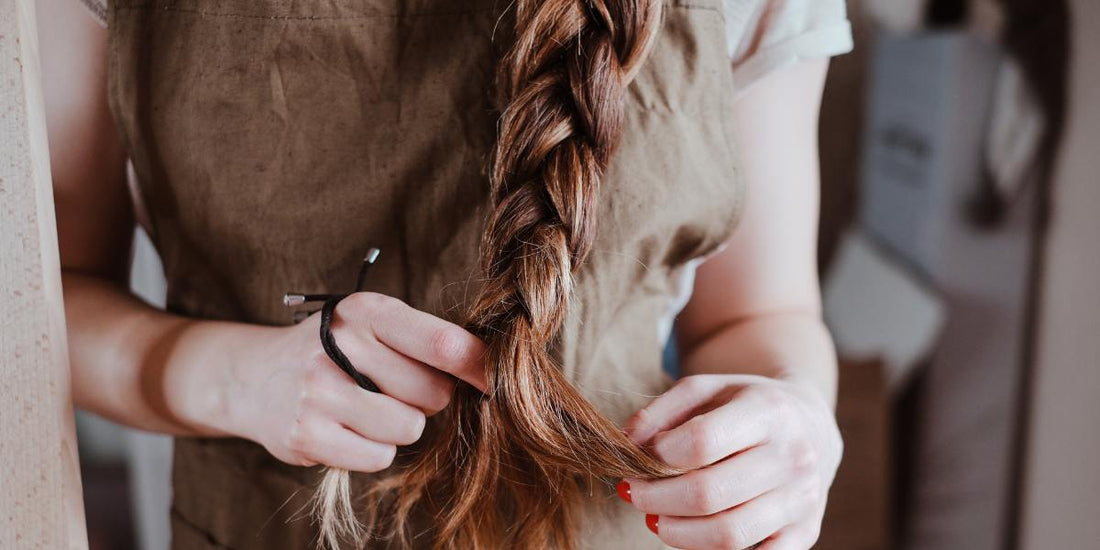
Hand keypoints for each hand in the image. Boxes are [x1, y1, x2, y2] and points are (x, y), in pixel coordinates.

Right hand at [224, 292, 486, 472]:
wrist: (254, 376)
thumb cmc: (336, 350)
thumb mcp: (374, 326)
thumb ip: (429, 342)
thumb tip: (497, 373)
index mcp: (367, 311)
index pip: (442, 342)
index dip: (480, 366)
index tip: (501, 379)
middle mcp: (342, 346)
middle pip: (432, 392)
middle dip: (425, 397)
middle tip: (390, 387)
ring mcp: (320, 391)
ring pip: (408, 428)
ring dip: (399, 425)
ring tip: (366, 406)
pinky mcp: (306, 434)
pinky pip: (379, 457)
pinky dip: (373, 450)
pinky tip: (347, 428)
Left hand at [620, 374, 841, 549]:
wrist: (810, 424)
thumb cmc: (746, 404)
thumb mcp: (706, 389)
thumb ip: (661, 410)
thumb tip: (628, 443)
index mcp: (768, 411)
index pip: (702, 441)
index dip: (661, 454)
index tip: (643, 456)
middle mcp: (793, 456)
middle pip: (709, 494)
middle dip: (657, 499)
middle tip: (634, 493)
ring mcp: (803, 499)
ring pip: (729, 535)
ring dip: (678, 533)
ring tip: (656, 518)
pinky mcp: (806, 531)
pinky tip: (692, 534)